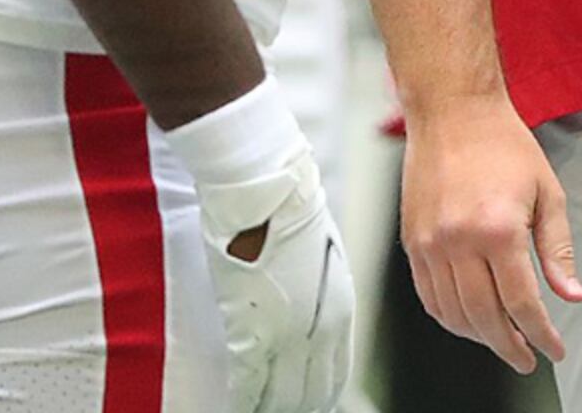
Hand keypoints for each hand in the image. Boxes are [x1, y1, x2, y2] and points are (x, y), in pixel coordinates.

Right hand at [166, 82, 352, 412]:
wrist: (267, 191)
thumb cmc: (292, 211)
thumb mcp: (325, 255)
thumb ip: (322, 292)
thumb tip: (313, 312)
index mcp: (340, 308)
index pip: (335, 370)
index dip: (322, 391)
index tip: (314, 403)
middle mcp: (319, 328)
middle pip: (311, 387)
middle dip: (298, 403)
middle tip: (287, 412)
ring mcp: (285, 333)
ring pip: (282, 391)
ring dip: (273, 405)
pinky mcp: (251, 330)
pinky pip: (250, 381)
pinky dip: (246, 398)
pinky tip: (241, 407)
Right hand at [400, 92, 581, 374]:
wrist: (453, 112)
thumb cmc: (503, 144)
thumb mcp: (547, 192)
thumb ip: (557, 249)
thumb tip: (570, 295)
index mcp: (499, 230)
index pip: (522, 303)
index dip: (541, 335)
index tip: (554, 350)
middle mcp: (459, 242)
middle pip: (485, 318)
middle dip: (510, 346)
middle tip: (528, 358)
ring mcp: (431, 245)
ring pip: (453, 314)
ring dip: (480, 337)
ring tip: (503, 341)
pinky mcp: (413, 242)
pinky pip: (428, 296)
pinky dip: (449, 318)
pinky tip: (469, 321)